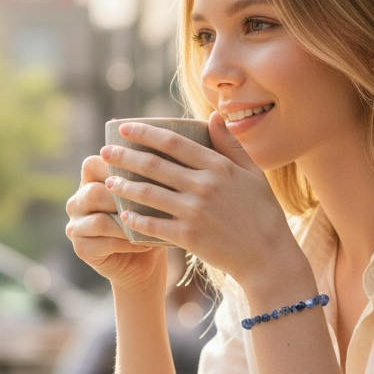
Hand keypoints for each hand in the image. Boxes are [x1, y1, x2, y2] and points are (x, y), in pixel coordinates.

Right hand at [65, 153, 166, 291]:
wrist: (146, 263)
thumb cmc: (152, 223)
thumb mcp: (152, 196)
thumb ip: (149, 177)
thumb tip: (166, 157)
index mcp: (91, 181)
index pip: (93, 163)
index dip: (116, 166)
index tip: (147, 172)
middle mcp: (78, 200)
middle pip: (94, 191)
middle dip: (125, 199)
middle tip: (155, 204)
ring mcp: (75, 225)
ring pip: (98, 219)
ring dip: (127, 224)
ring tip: (151, 226)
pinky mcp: (80, 248)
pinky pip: (102, 241)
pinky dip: (126, 242)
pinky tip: (147, 243)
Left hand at [99, 114, 305, 291]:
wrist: (268, 257)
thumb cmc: (263, 214)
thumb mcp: (253, 174)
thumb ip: (231, 145)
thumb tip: (213, 116)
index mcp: (219, 167)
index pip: (174, 143)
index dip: (145, 133)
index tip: (124, 128)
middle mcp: (204, 186)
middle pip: (154, 165)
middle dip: (125, 156)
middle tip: (105, 152)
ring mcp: (194, 212)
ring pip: (149, 194)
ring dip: (124, 186)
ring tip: (109, 181)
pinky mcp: (189, 237)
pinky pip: (153, 225)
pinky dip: (135, 219)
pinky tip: (123, 214)